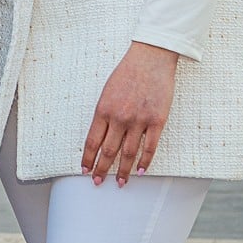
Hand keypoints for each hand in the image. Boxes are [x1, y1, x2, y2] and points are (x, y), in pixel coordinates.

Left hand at [82, 42, 180, 186]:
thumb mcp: (107, 91)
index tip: (85, 170)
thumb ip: (104, 114)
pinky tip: (140, 171)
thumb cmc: (127, 73)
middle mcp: (119, 118)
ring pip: (129, 153)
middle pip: (109, 151)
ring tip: (121, 183)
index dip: (88, 158)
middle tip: (97, 183)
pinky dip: (144, 161)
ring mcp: (139, 120)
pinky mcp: (157, 120)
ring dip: (123, 171)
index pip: (92, 141)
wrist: (150, 59)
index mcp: (103, 109)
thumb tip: (100, 135)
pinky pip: (150, 146)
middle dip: (102, 169)